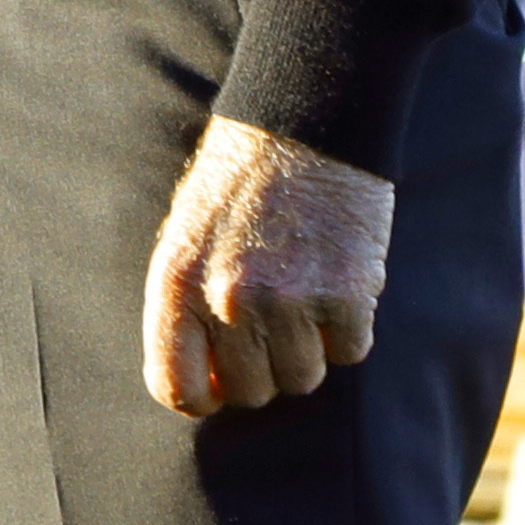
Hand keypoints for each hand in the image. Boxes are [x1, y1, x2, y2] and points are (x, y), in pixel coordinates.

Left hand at [141, 115, 392, 416]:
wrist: (302, 126)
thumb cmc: (237, 186)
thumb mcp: (186, 236)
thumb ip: (185, 308)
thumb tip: (198, 389)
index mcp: (176, 281)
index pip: (174, 387)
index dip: (199, 397)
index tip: (215, 386)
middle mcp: (228, 298)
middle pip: (249, 392)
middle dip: (260, 368)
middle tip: (268, 321)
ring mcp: (289, 300)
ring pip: (302, 379)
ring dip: (306, 348)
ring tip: (301, 293)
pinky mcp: (347, 296)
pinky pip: (350, 352)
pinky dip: (347, 329)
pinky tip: (336, 282)